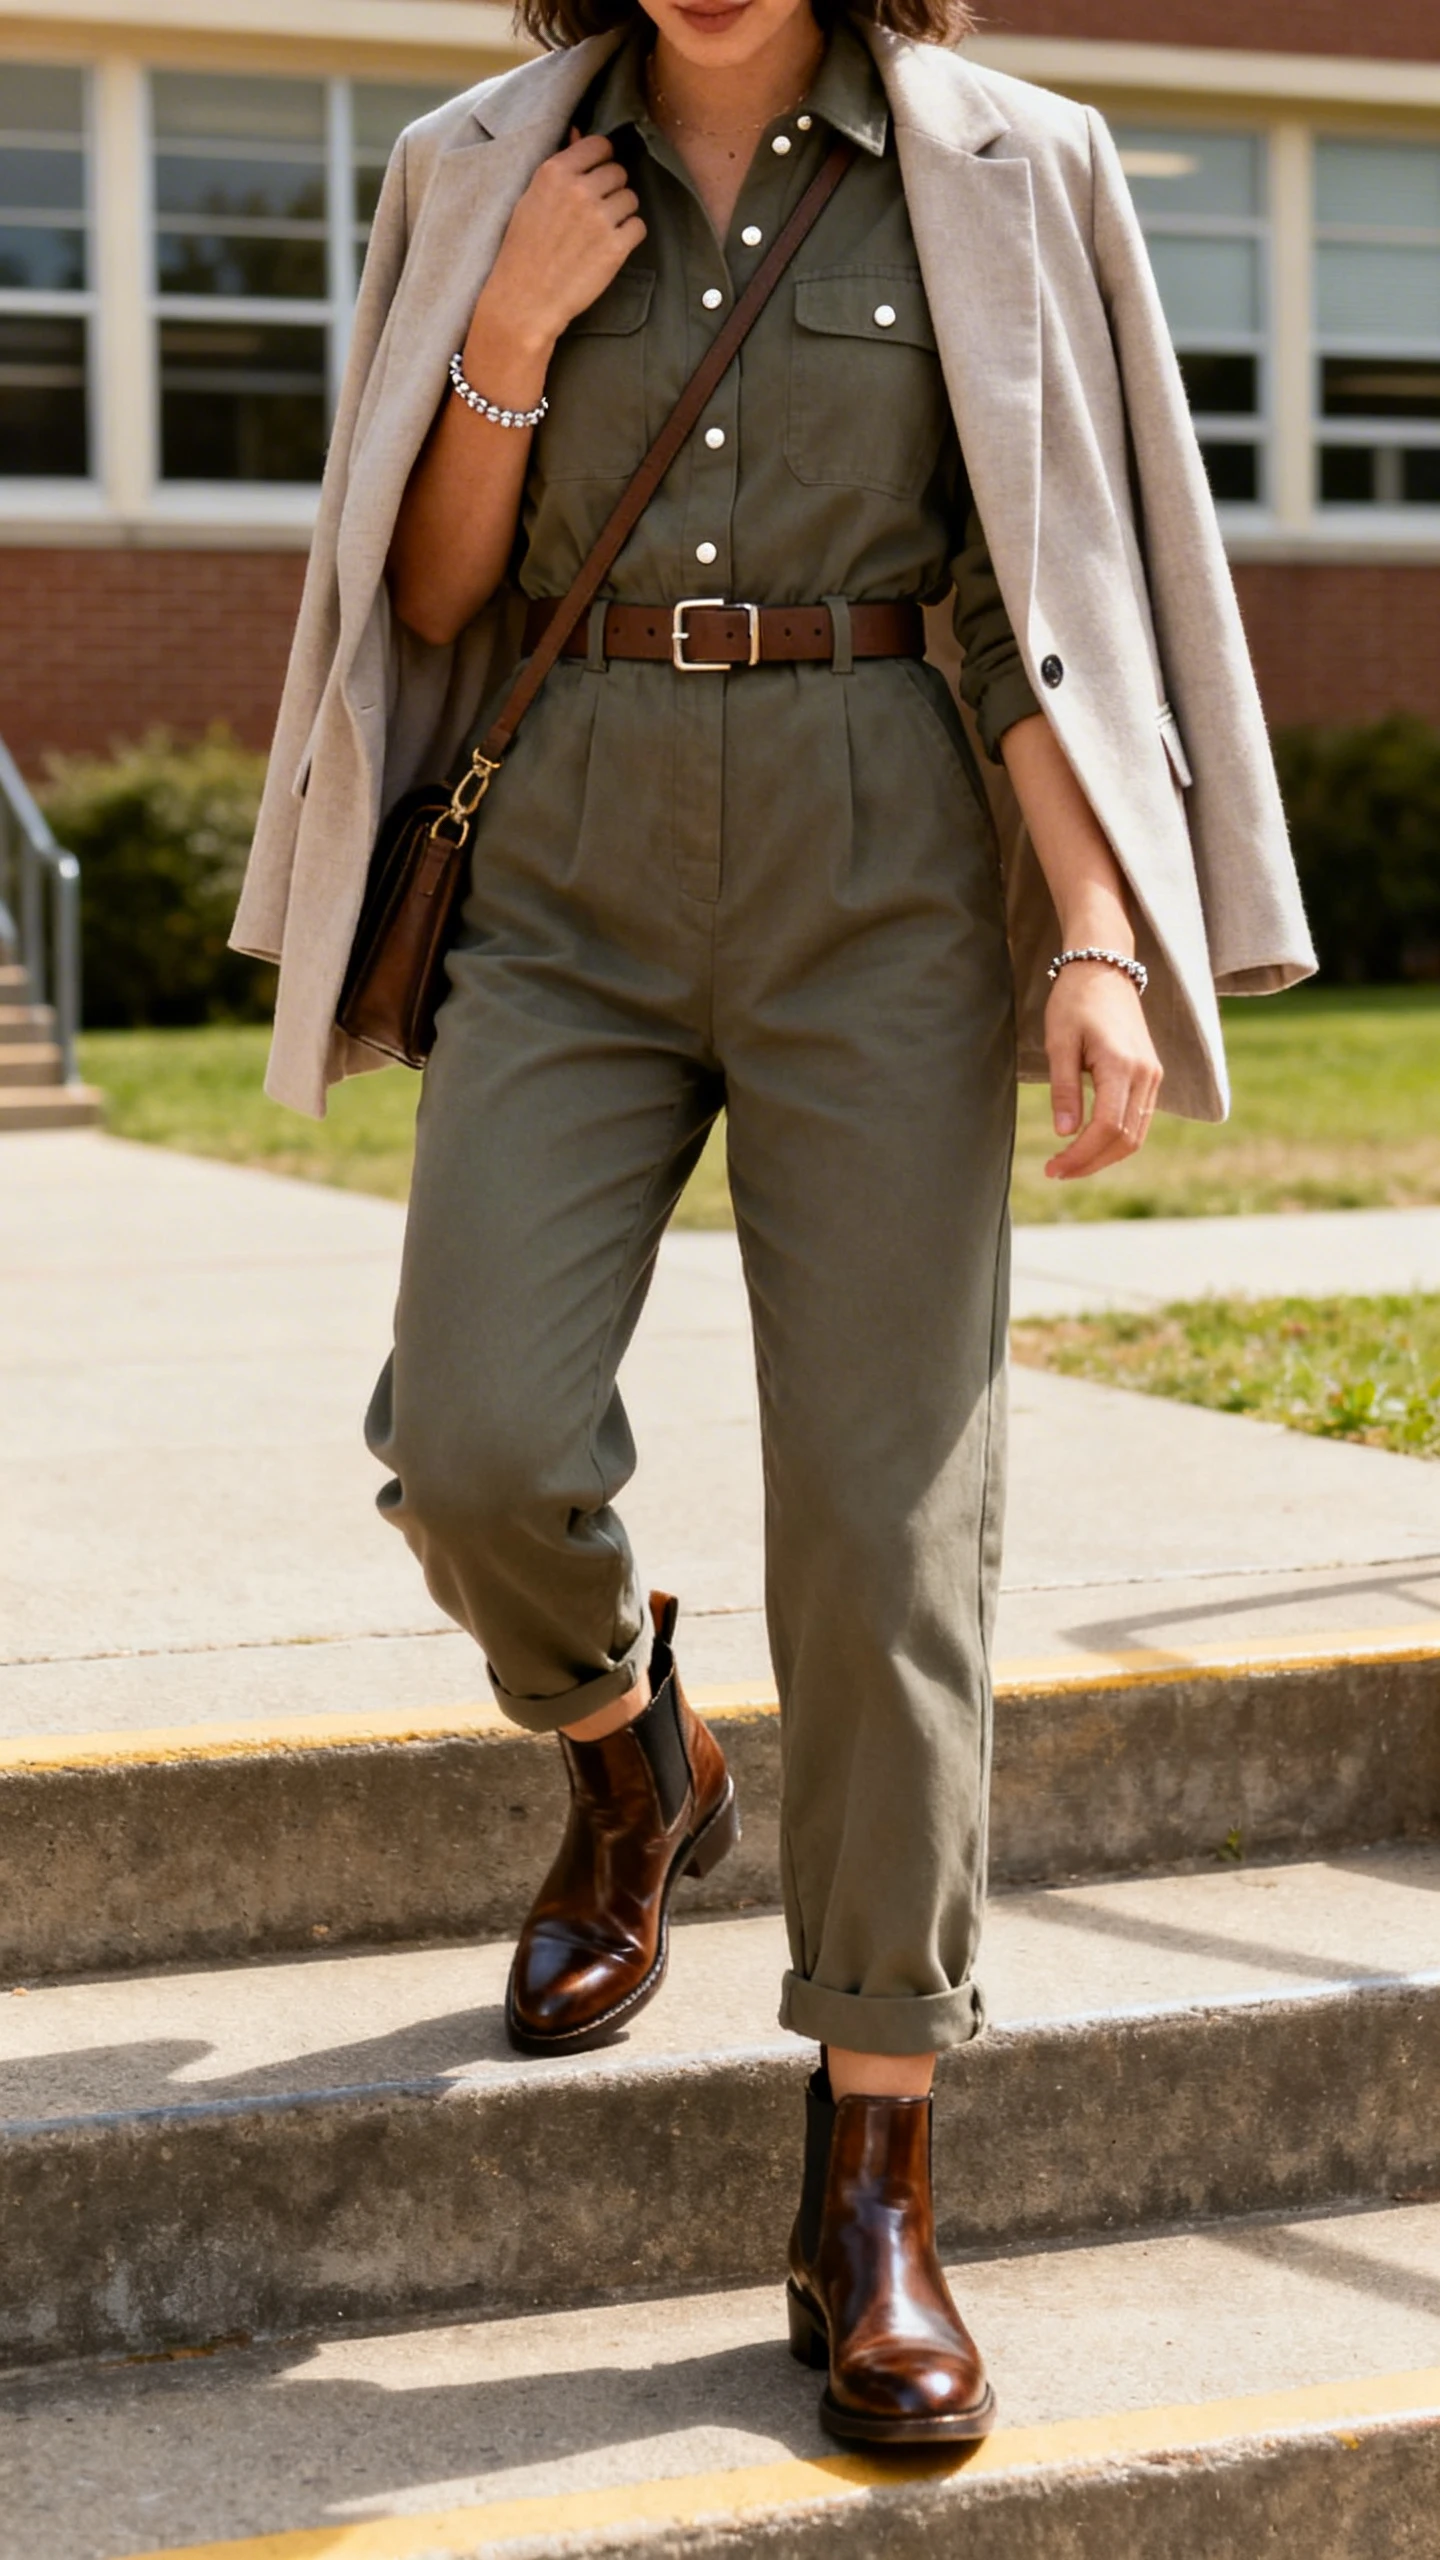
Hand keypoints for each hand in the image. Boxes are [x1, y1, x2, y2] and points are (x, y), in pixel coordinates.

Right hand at [473, 131, 645, 358]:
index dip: (602, 160)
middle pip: (618, 172)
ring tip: (602, 232)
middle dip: (612, 189)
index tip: (596, 176)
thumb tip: (579, 132)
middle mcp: (579, 190)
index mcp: (554, 172)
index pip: (599, 145)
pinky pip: (638, 227)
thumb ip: (560, 166)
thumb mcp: (531, 199)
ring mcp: (600, 218)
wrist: (525, 301)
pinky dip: (629, 236)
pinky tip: (611, 247)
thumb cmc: (523, 251)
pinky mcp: (615, 247)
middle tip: (596, 213)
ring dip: (621, 213)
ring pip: (631, 198)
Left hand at [1043, 962, 1162, 1179]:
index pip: (1107, 1127)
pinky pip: (1139, 1120)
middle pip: (1126, 1139)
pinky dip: (1116, 1140)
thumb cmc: (1075, 1001)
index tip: (1053, 1168)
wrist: (1104, 969)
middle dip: (1091, 1163)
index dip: (1081, 1155)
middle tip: (1056, 1172)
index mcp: (1121, 1064)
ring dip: (1104, 1156)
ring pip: (1136, 1135)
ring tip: (1070, 1165)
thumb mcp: (1059, 1043)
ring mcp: (1153, 1076)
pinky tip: (1089, 1145)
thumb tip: (1065, 1134)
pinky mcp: (1151, 1076)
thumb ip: (1064, 1089)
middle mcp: (1146, 1074)